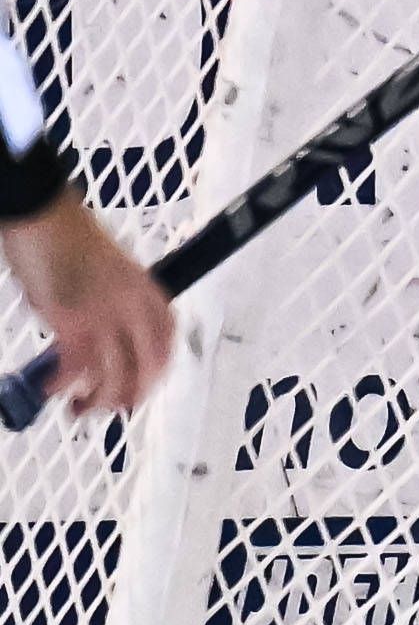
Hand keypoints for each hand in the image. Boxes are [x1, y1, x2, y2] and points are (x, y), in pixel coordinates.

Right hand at [4, 192, 174, 416]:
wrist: (44, 215)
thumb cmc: (69, 238)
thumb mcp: (108, 271)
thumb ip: (114, 302)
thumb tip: (101, 337)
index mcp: (146, 290)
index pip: (167, 339)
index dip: (158, 369)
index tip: (145, 384)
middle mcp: (133, 306)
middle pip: (148, 366)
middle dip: (133, 394)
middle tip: (114, 408)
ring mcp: (104, 316)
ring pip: (113, 375)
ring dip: (97, 400)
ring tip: (80, 409)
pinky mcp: (71, 321)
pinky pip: (75, 367)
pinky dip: (62, 384)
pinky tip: (52, 389)